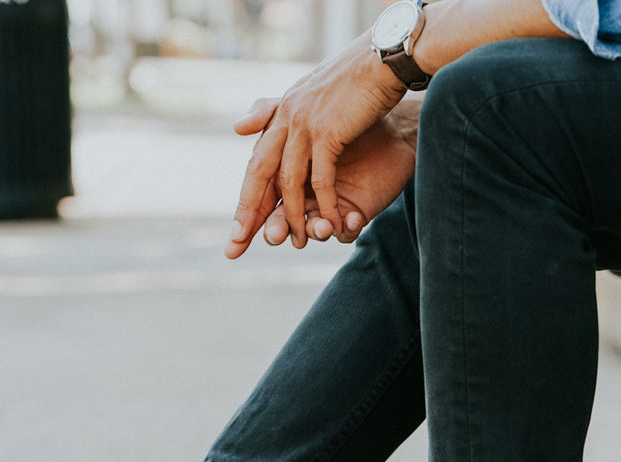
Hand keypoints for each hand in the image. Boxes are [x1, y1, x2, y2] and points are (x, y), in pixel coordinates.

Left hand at [225, 32, 406, 257]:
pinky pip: (320, 179)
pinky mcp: (328, 132)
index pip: (258, 162)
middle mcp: (286, 118)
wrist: (384, 57)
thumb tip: (237, 126)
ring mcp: (305, 125)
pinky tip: (329, 224)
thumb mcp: (307, 94)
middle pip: (260, 173)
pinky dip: (325, 205)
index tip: (237, 230)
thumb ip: (271, 112)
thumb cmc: (352, 78)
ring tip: (295, 242)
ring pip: (289, 181)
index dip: (248, 198)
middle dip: (248, 212)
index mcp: (281, 112)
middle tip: (236, 244)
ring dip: (293, 216)